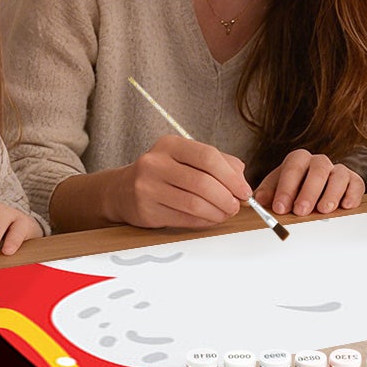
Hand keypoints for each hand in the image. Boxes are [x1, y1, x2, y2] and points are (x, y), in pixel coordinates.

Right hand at [108, 135, 251, 229]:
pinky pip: (184, 219)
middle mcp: (155, 163)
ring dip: (217, 212)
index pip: (208, 156)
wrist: (122, 190)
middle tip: (236, 206)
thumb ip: (218, 163)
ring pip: (194, 204)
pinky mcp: (146, 210)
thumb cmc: (163, 173)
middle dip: (226, 197)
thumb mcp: (187, 158)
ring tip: (225, 214)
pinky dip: (203, 221)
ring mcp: (147, 187)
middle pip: (202, 182)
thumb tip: (242, 181)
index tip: (244, 190)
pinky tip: (210, 219)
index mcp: (170, 145)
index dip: (231, 176)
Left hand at [255, 151, 364, 215]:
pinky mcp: (353, 181)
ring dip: (331, 193)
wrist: (311, 191)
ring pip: (339, 175)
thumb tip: (259, 200)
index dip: (286, 187)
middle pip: (318, 170)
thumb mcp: (275, 190)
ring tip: (324, 210)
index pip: (293, 168)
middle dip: (308, 191)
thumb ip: (267, 194)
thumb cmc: (292, 191)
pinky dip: (352, 194)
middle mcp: (319, 162)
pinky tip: (345, 206)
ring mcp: (337, 170)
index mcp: (298, 160)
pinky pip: (356, 184)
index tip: (280, 207)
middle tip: (301, 210)